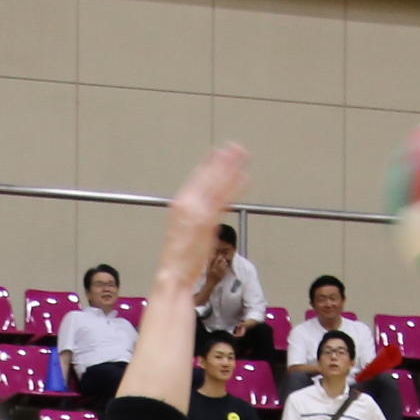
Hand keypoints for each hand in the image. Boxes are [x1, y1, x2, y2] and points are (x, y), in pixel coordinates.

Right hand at [154, 143, 253, 296]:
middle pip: (209, 177)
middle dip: (223, 162)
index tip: (218, 152)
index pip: (197, 178)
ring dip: (231, 168)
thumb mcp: (185, 228)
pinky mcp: (208, 222)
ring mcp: (199, 212)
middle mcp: (188, 204)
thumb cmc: (180, 255)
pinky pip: (224, 200)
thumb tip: (208, 203)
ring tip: (242, 154)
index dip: (209, 164)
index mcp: (181, 203)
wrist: (174, 273)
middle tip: (235, 147)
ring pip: (217, 185)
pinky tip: (244, 178)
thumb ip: (197, 213)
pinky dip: (235, 188)